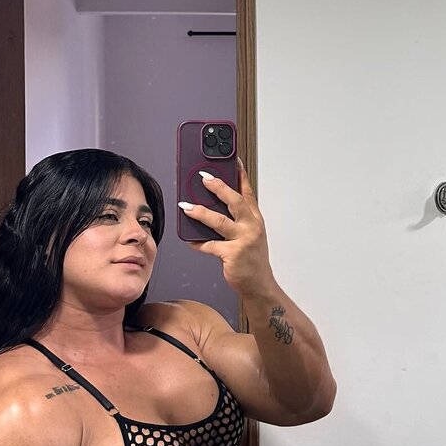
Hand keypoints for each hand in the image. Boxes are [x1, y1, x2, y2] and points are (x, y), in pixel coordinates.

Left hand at [178, 160, 272, 296]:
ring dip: (200, 213)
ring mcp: (243, 240)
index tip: (232, 159)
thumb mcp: (250, 235)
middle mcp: (251, 226)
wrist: (259, 285)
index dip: (239, 175)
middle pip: (235, 201)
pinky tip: (189, 240)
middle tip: (203, 177)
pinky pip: (210, 246)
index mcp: (255, 219)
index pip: (247, 191)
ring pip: (220, 221)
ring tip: (186, 206)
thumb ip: (235, 220)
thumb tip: (210, 207)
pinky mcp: (233, 254)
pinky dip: (198, 242)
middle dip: (218, 187)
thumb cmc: (252, 260)